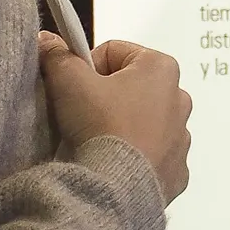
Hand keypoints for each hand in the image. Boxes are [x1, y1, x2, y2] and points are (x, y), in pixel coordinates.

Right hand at [37, 33, 191, 203]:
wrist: (117, 188)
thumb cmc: (101, 126)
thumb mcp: (69, 82)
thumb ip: (58, 56)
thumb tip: (47, 41)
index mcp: (161, 68)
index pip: (114, 52)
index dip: (87, 67)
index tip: (75, 89)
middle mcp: (180, 99)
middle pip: (131, 86)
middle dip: (107, 97)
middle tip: (83, 116)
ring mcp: (182, 138)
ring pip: (144, 121)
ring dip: (123, 126)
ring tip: (98, 141)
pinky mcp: (177, 171)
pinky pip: (152, 155)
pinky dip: (135, 156)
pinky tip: (115, 163)